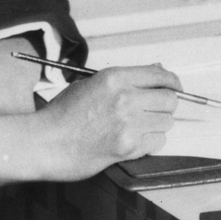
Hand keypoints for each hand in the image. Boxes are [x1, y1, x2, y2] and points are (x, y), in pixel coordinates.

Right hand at [0, 64, 181, 188]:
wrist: (45, 143)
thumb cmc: (63, 114)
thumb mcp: (90, 84)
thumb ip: (124, 79)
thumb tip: (157, 72)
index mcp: (115, 78)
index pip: (160, 76)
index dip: (173, 82)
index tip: (175, 87)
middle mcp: (125, 98)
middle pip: (170, 99)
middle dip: (166, 105)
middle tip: (156, 109)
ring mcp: (128, 124)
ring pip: (167, 122)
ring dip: (158, 124)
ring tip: (139, 126)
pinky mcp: (128, 147)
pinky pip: (158, 142)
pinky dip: (151, 141)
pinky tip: (133, 139)